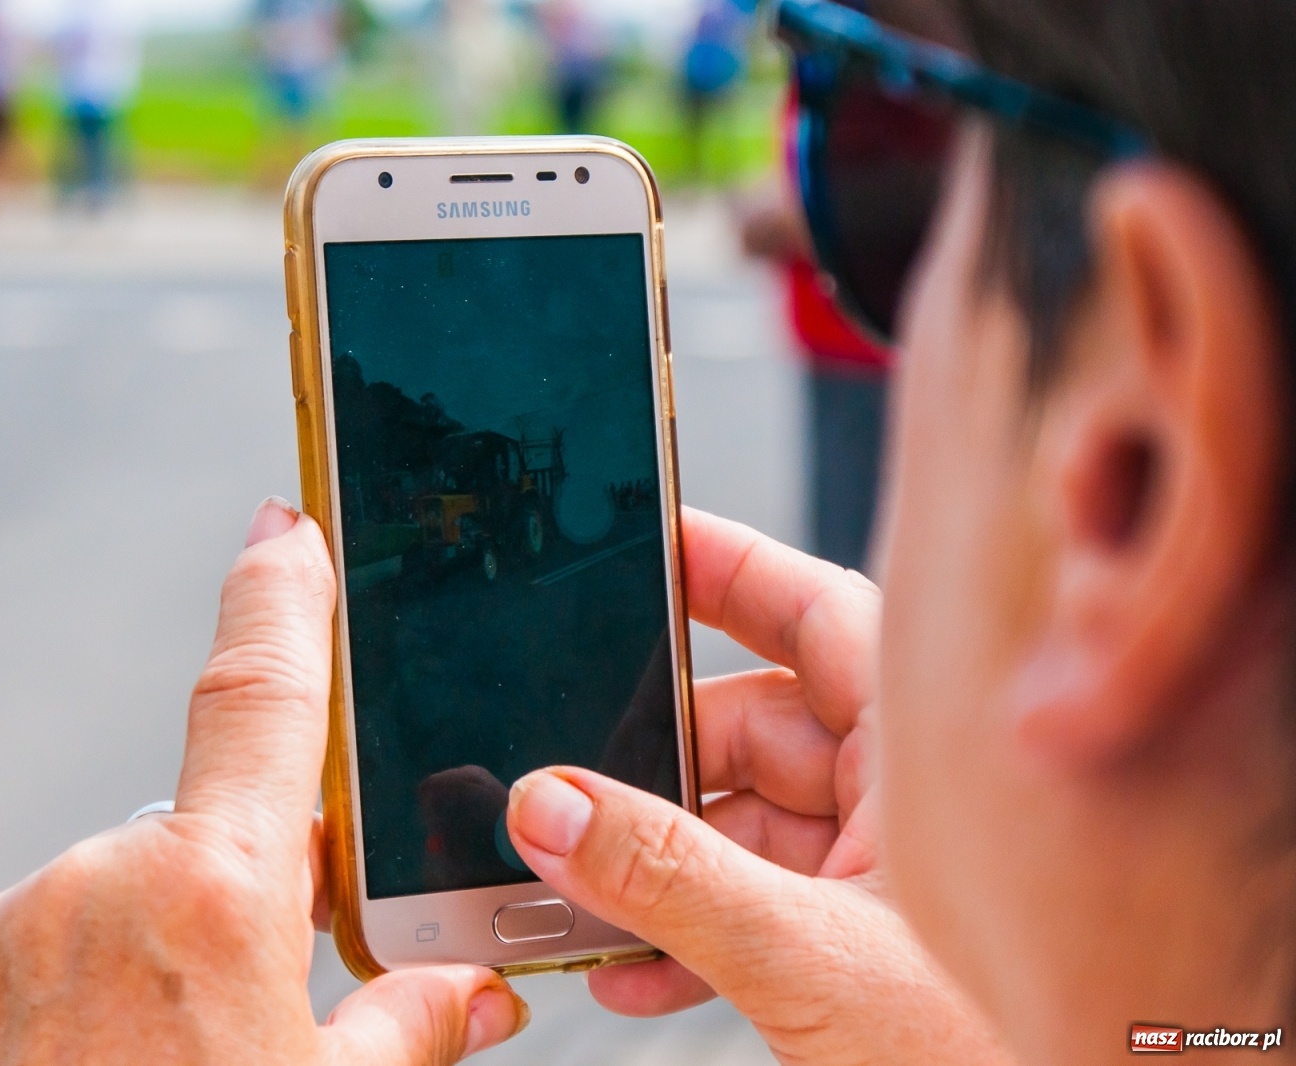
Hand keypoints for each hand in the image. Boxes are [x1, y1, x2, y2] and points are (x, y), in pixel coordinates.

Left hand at [0, 498, 527, 1065]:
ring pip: (119, 895)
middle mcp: (93, 884)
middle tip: (261, 999)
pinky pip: (42, 943)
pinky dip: (82, 984)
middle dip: (244, 890)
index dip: (282, 593)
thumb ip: (412, 1028)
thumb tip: (479, 990)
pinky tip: (105, 1063)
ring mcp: (4, 932)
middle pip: (201, 836)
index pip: (260, 694)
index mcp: (212, 896)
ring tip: (170, 1059)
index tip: (285, 525)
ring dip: (158, 949)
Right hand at [507, 508, 1009, 1065]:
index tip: (644, 543)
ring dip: (650, 864)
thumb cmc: (1008, 1058)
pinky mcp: (851, 945)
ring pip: (735, 826)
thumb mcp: (812, 956)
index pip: (817, 616)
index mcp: (927, 759)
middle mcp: (901, 801)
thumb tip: (551, 807)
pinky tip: (627, 965)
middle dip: (648, 764)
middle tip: (563, 782)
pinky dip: (679, 932)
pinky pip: (744, 906)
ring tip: (577, 890)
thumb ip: (669, 880)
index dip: (728, 567)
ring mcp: (874, 875)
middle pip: (747, 731)